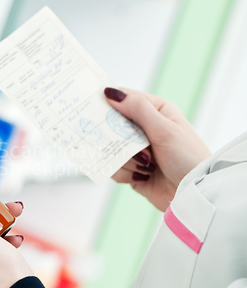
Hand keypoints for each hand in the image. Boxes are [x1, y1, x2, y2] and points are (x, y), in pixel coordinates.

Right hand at [105, 88, 210, 210]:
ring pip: (111, 149)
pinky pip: (114, 168)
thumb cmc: (188, 158)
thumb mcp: (164, 129)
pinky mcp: (131, 170)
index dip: (108, 102)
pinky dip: (125, 173)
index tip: (92, 108)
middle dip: (115, 138)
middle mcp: (145, 129)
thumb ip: (138, 109)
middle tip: (124, 144)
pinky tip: (142, 176)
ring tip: (146, 165)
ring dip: (126, 159)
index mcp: (155, 112)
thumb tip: (111, 93)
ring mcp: (137, 150)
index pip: (124, 99)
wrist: (194, 194)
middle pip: (112, 126)